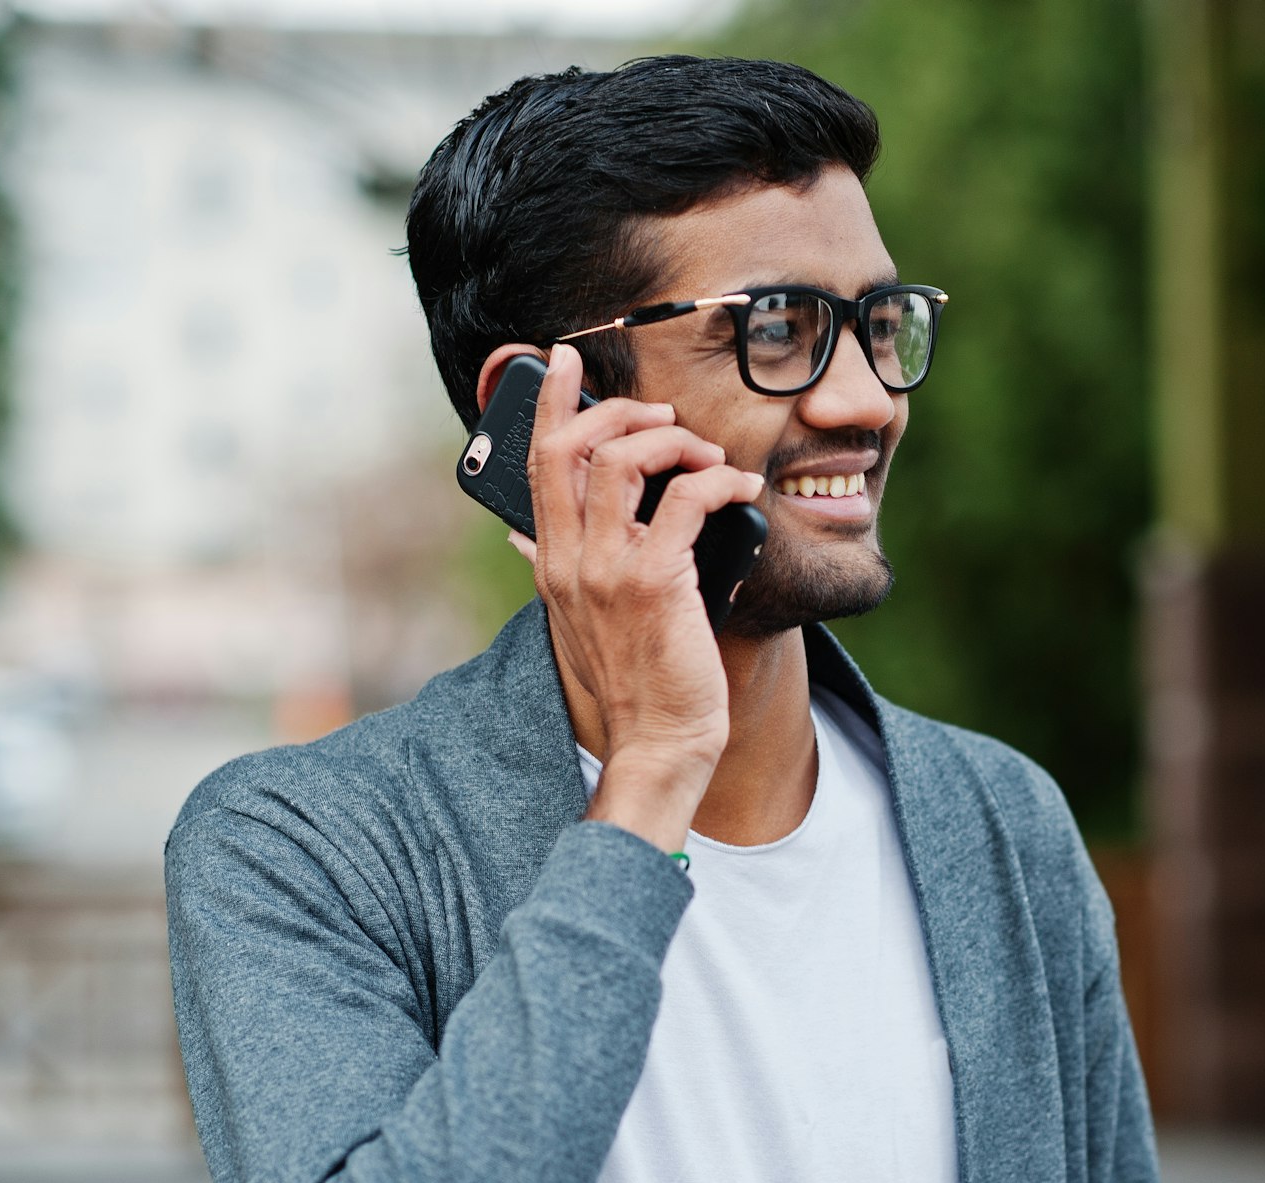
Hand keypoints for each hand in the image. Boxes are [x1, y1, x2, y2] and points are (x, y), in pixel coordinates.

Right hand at [520, 345, 762, 848]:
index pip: (536, 462)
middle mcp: (569, 559)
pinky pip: (686, 499)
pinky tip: (740, 488)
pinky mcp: (656, 583)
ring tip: (706, 455)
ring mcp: (608, 570)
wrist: (658, 741)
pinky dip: (719, 479)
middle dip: (616, 409)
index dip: (548, 401)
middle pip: (570, 446)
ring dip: (674, 441)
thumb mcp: (580, 619)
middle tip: (662, 415)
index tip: (561, 358)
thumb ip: (559, 568)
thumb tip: (524, 534)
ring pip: (624, 459)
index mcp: (551, 562)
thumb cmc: (636, 679)